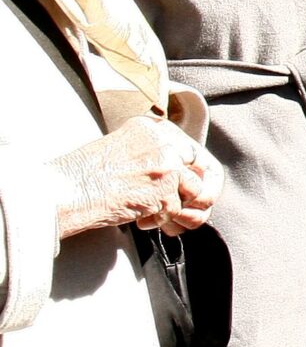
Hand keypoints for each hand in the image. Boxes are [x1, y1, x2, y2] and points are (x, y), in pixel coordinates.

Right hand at [46, 117, 219, 239]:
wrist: (66, 190)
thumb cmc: (83, 175)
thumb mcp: (121, 148)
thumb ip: (150, 151)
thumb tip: (177, 169)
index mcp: (151, 127)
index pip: (188, 147)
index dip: (186, 169)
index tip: (180, 183)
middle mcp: (163, 140)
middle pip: (198, 166)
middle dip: (188, 189)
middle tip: (172, 202)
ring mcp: (167, 162)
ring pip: (191, 189)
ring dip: (174, 206)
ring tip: (149, 211)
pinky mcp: (166, 187)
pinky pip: (176, 209)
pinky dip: (160, 219)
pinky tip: (139, 218)